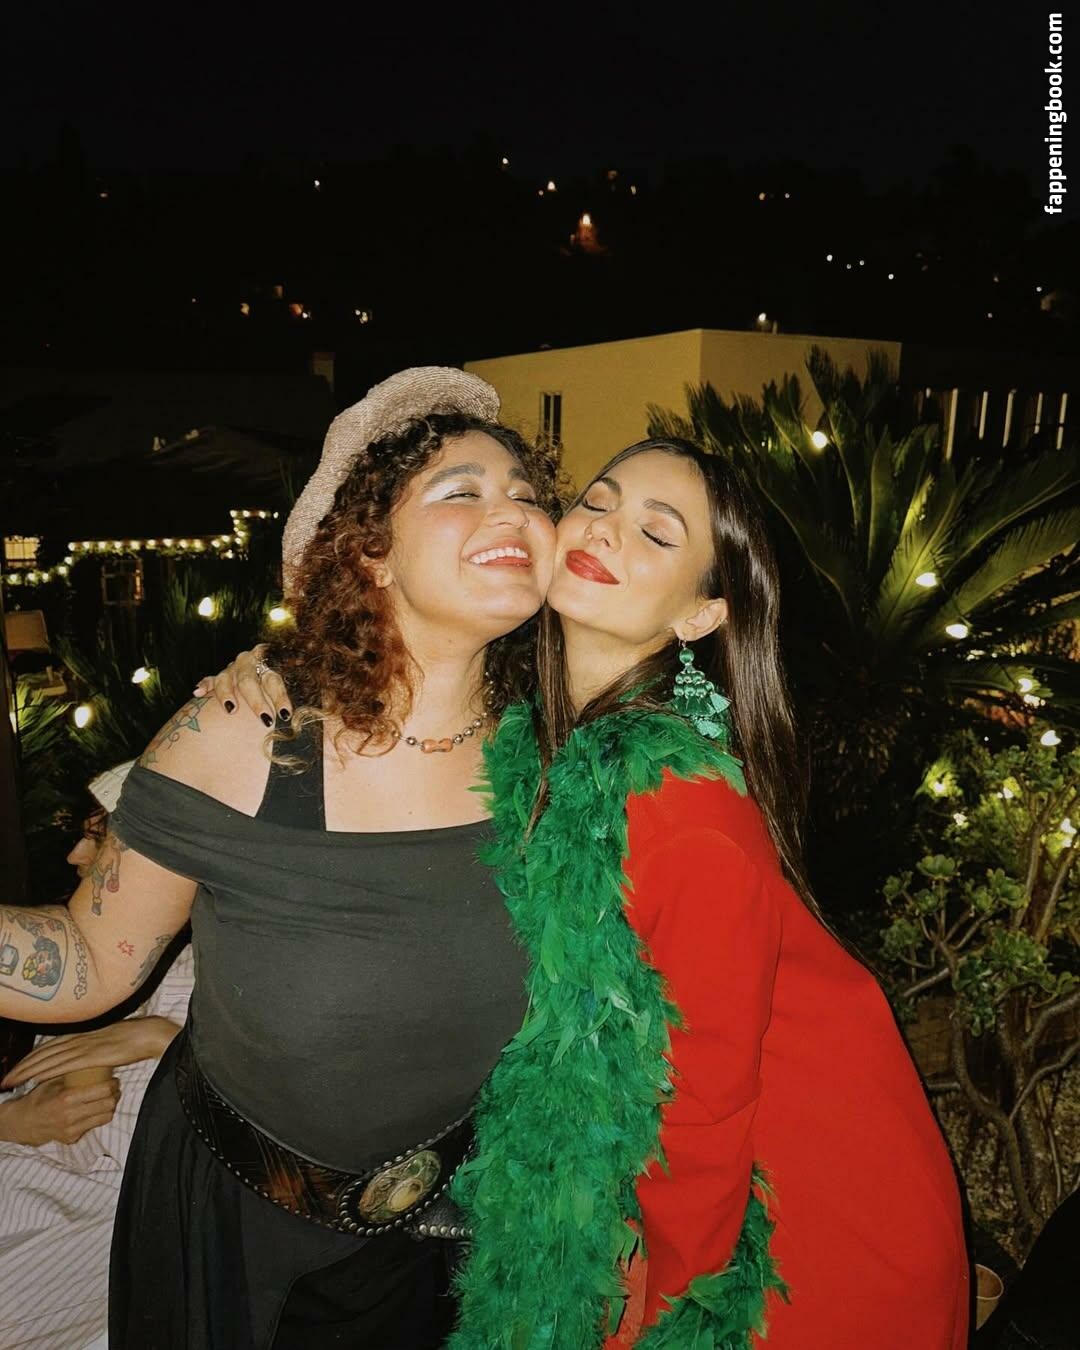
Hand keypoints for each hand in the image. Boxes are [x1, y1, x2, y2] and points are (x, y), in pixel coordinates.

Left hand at [0, 1017, 180, 1089]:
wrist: (146, 1034)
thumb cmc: (132, 1039)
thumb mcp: (108, 1044)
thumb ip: (95, 1051)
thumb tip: (89, 1060)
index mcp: (81, 1036)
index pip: (49, 1047)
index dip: (31, 1058)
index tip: (17, 1069)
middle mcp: (77, 1039)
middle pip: (42, 1053)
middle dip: (22, 1066)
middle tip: (5, 1079)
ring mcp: (83, 1046)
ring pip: (48, 1059)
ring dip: (27, 1070)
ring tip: (11, 1082)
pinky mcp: (90, 1055)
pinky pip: (63, 1064)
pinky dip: (46, 1071)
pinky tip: (35, 1079)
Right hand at [0, 1076, 119, 1145]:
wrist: (22, 1123)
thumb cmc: (38, 1098)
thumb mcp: (52, 1082)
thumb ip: (71, 1074)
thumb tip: (92, 1062)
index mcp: (67, 1097)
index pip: (103, 1091)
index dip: (113, 1084)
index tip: (114, 1080)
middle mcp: (71, 1115)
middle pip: (108, 1105)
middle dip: (115, 1096)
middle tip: (114, 1089)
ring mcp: (72, 1129)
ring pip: (105, 1117)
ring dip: (109, 1107)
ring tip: (107, 1099)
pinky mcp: (72, 1138)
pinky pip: (93, 1126)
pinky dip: (97, 1117)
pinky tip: (93, 1110)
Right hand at [192, 645, 292, 725]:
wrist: (258, 670)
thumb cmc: (271, 688)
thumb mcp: (279, 689)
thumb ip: (283, 701)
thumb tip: (291, 720)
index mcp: (268, 666)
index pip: (275, 681)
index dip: (280, 698)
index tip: (285, 716)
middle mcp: (248, 664)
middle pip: (250, 681)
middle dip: (257, 701)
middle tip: (265, 720)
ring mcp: (231, 670)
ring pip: (226, 679)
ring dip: (228, 694)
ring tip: (231, 709)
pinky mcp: (217, 677)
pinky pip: (209, 680)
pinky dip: (204, 686)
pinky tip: (198, 693)